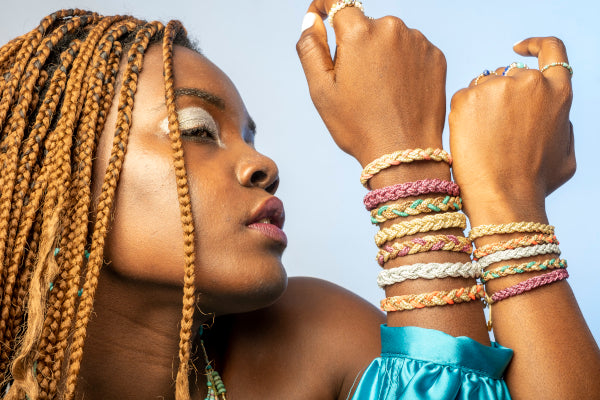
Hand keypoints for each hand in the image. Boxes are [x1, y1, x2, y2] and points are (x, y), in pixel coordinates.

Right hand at [297, 1, 446, 166]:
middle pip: (364, 24)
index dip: (324, 7)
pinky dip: (403, 64)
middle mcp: (391, 27)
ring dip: (381, 54)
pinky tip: (398, 91)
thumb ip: (310, 47)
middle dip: (355, 44)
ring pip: (389, 37)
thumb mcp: (321, 90)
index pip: (338, 2)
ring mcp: (417, 41)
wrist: (404, 152)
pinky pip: (412, 50)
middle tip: (354, 82)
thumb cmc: (357, 125)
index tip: (321, 19)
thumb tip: (313, 18)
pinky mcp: (436, 56)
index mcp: (358, 32)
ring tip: (379, 91)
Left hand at [449, 37, 574, 222]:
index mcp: (557, 92)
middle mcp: (529, 82)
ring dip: (481, 105)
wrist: (504, 196)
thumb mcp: (565, 154)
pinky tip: (469, 139)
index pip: (551, 50)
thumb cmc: (535, 182)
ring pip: (483, 86)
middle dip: (502, 95)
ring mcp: (496, 87)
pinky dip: (462, 115)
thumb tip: (550, 114)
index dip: (534, 46)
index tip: (519, 48)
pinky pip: (462, 98)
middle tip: (494, 130)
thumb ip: (560, 126)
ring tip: (483, 140)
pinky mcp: (466, 97)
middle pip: (509, 75)